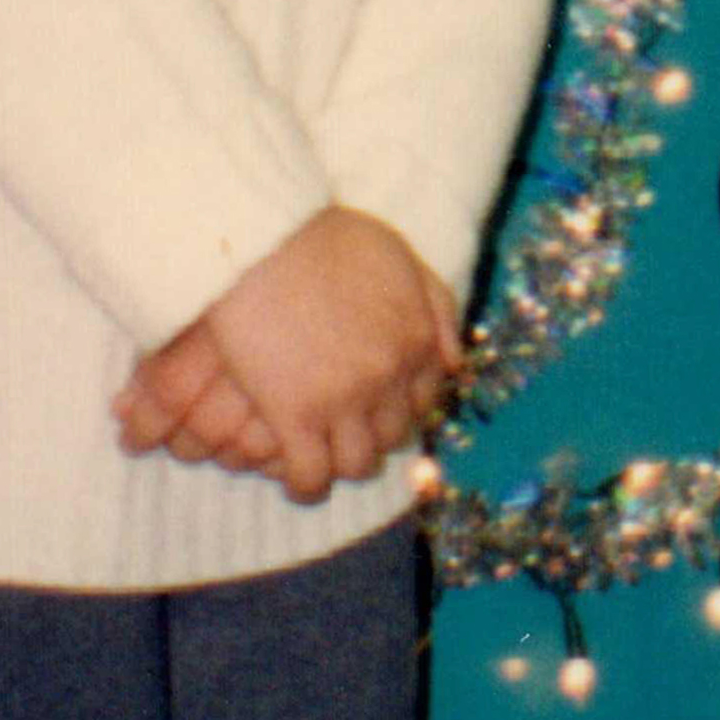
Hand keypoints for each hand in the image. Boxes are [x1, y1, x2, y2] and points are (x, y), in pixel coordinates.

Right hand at [141, 207, 455, 502]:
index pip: (423, 401)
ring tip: (320, 455)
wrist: (266, 235)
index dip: (398, 408)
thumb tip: (454, 364)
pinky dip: (305, 484)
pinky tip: (294, 476)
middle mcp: (391, 376)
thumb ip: (435, 307)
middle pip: (393, 435)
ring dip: (341, 463)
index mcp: (418, 339)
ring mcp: (344, 401)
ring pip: (357, 463)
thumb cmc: (325, 237)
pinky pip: (310, 476)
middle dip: (371, 435)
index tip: (375, 408)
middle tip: (344, 431)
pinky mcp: (295, 416)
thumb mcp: (401, 259)